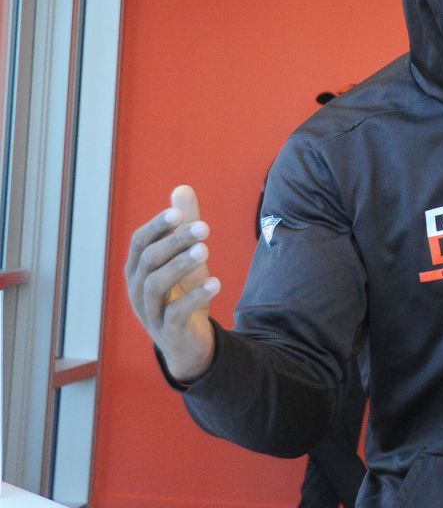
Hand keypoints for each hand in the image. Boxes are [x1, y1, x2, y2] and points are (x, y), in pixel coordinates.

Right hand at [124, 185, 219, 381]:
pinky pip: (175, 313)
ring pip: (156, 284)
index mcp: (137, 269)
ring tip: (207, 250)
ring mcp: (149, 312)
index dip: (157, 226)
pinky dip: (194, 297)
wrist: (188, 343)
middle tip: (204, 228)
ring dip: (181, 265)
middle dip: (175, 241)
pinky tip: (216, 283)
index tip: (179, 213)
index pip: (139, 242)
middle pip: (148, 260)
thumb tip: (182, 188)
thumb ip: (183, 226)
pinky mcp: (167, 332)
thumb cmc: (182, 294)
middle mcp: (137, 289)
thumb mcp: (185, 258)